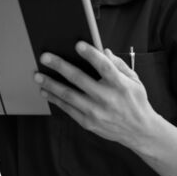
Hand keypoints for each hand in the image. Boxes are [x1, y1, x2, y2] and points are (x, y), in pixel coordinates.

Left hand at [34, 43, 154, 148]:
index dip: (91, 54)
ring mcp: (96, 112)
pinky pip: (67, 108)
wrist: (139, 131)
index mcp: (120, 85)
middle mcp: (107, 98)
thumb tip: (104, 51)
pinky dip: (55, 99)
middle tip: (45, 57)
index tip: (78, 44)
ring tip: (38, 76)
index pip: (104, 66)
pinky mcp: (88, 122)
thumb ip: (119, 65)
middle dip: (60, 66)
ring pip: (68, 95)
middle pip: (79, 79)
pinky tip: (46, 91)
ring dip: (50, 84)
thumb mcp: (135, 81)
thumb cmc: (136, 102)